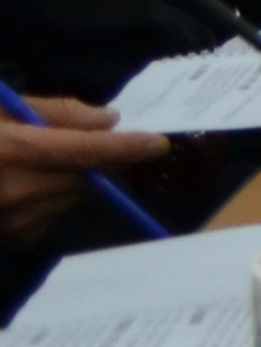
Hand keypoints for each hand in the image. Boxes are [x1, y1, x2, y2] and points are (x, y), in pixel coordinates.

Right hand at [0, 99, 164, 246]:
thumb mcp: (3, 107)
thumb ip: (57, 111)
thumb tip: (108, 120)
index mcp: (13, 151)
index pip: (85, 151)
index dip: (126, 147)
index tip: (158, 143)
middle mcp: (17, 191)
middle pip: (88, 178)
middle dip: (104, 161)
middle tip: (104, 145)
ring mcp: (17, 220)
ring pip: (76, 198)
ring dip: (78, 180)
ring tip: (47, 164)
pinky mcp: (16, 239)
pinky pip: (57, 216)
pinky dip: (55, 200)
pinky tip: (29, 187)